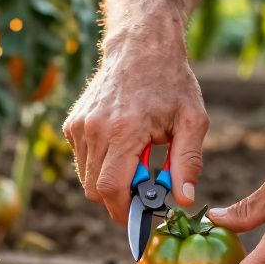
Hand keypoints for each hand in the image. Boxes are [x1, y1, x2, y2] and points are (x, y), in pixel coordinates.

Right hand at [63, 27, 207, 222]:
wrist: (140, 45)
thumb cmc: (171, 82)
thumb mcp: (193, 120)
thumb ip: (188, 162)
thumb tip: (184, 200)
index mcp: (123, 130)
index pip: (111, 189)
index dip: (124, 212)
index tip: (142, 218)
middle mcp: (94, 129)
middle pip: (94, 190)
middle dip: (118, 201)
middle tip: (146, 190)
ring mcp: (79, 126)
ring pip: (86, 178)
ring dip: (110, 183)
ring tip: (138, 161)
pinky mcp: (72, 124)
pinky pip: (82, 161)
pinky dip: (100, 166)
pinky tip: (122, 147)